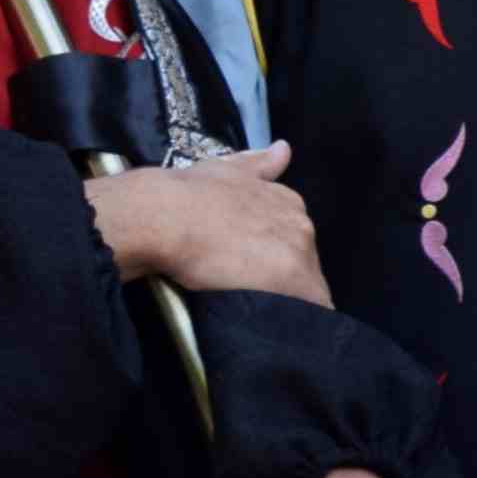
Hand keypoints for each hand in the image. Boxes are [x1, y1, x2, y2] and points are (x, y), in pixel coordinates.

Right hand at [86, 140, 327, 304]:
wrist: (165, 216)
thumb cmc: (186, 193)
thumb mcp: (225, 169)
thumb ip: (257, 163)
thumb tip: (284, 149)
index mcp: (287, 201)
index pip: (294, 240)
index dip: (274, 258)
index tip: (252, 269)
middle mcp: (302, 224)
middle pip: (305, 265)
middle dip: (283, 280)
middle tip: (249, 291)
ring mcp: (300, 253)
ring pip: (308, 289)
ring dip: (288, 301)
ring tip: (257, 312)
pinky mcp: (294, 283)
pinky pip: (311, 310)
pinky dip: (296, 322)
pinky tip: (276, 328)